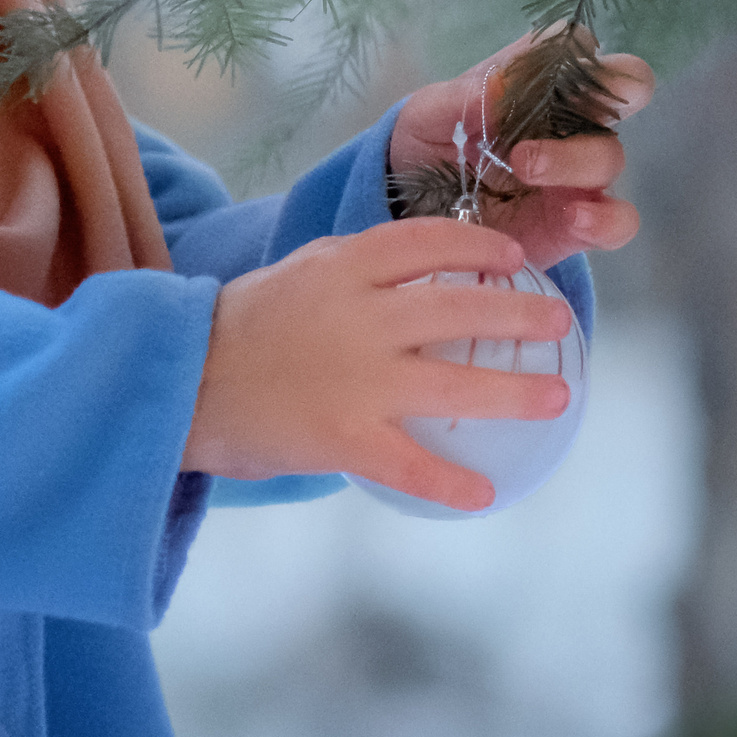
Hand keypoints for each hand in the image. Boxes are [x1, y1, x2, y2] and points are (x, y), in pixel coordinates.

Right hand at [184, 219, 574, 510]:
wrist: (177, 379)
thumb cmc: (238, 326)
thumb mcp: (297, 273)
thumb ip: (354, 267)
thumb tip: (417, 264)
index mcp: (345, 270)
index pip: (428, 243)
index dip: (479, 246)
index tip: (512, 256)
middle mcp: (360, 318)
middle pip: (460, 308)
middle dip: (519, 313)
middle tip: (559, 322)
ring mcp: (356, 380)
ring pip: (454, 384)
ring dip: (513, 392)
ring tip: (557, 395)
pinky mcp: (343, 437)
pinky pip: (410, 464)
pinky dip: (449, 482)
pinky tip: (482, 493)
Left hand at [388, 28, 653, 268]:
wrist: (414, 209)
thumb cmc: (430, 144)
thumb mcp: (427, 114)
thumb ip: (461, 97)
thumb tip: (499, 86)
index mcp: (541, 81)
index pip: (581, 46)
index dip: (574, 52)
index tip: (541, 71)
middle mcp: (572, 120)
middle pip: (625, 90)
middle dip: (599, 97)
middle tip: (536, 121)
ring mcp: (579, 173)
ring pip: (612, 155)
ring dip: (574, 160)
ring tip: (524, 168)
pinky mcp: (580, 224)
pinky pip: (620, 221)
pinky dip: (607, 218)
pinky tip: (575, 218)